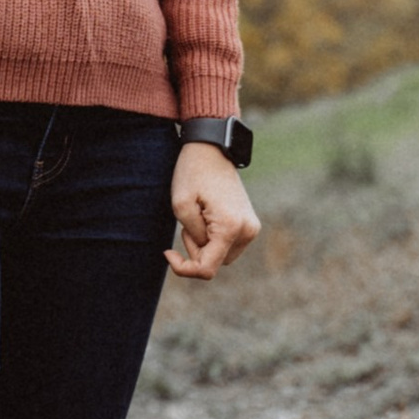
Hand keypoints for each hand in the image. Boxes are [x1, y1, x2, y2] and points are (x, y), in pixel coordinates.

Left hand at [166, 141, 261, 281]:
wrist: (212, 150)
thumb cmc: (192, 174)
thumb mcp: (181, 206)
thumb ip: (192, 238)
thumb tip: (205, 255)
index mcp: (230, 228)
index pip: (207, 269)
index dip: (184, 268)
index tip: (167, 253)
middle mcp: (247, 231)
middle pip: (214, 262)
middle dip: (196, 249)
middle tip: (188, 220)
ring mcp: (251, 228)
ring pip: (221, 255)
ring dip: (205, 243)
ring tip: (198, 215)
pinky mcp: (250, 224)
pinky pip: (228, 244)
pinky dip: (214, 238)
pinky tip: (207, 216)